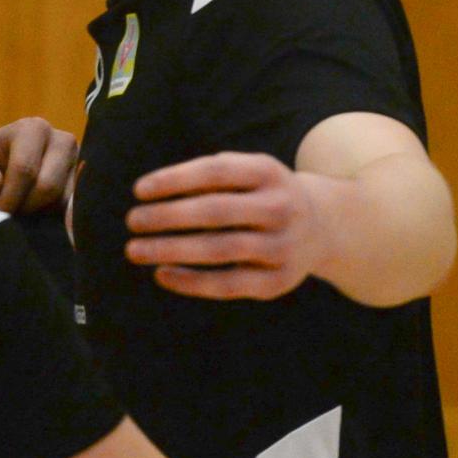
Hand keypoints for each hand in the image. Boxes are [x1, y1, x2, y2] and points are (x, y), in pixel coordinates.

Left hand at [0, 118, 78, 214]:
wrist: (18, 153)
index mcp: (33, 129)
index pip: (24, 169)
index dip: (9, 197)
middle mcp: (62, 140)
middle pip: (47, 187)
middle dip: (25, 207)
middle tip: (9, 214)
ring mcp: (79, 160)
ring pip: (61, 200)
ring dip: (38, 212)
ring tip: (21, 207)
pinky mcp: (86, 180)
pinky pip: (71, 207)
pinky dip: (52, 214)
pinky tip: (38, 212)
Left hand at [125, 152, 333, 299]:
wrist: (324, 227)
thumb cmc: (263, 196)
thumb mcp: (248, 173)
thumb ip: (209, 177)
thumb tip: (152, 193)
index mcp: (269, 173)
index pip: (215, 172)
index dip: (174, 179)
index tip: (139, 190)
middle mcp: (280, 208)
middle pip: (215, 211)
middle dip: (167, 216)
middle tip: (133, 221)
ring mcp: (282, 246)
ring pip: (220, 249)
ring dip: (171, 250)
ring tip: (135, 250)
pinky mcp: (278, 281)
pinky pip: (228, 284)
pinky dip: (191, 282)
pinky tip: (162, 275)